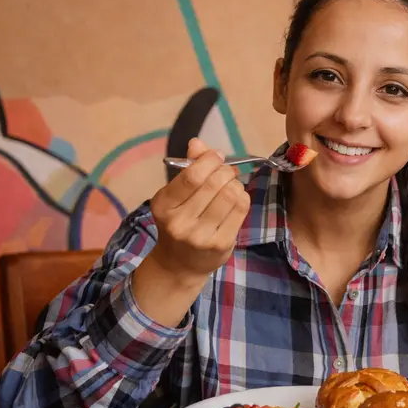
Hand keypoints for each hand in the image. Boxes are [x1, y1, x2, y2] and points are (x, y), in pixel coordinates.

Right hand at [148, 138, 250, 279]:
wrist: (179, 264)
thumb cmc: (179, 222)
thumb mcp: (175, 196)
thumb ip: (188, 168)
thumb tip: (198, 142)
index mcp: (164, 205)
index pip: (192, 176)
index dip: (210, 160)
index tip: (216, 156)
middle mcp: (179, 222)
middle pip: (214, 184)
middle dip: (225, 171)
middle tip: (227, 172)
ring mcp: (200, 236)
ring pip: (231, 195)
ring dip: (235, 184)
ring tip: (231, 186)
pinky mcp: (220, 244)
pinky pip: (241, 209)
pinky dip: (243, 197)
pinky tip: (236, 199)